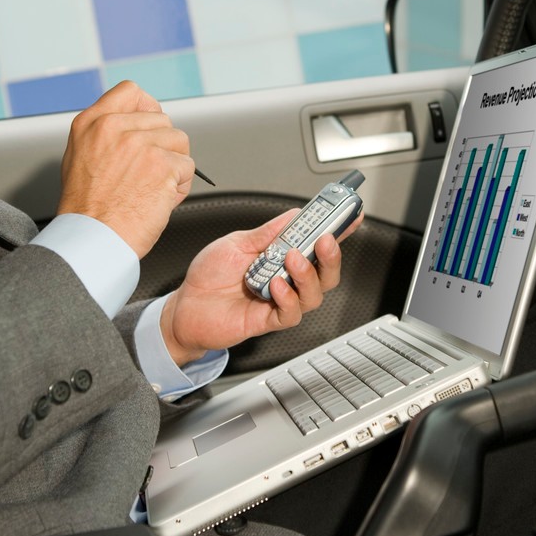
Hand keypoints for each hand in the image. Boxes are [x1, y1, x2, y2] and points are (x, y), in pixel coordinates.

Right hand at [56, 81, 193, 258]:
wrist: (92, 240)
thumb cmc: (87, 211)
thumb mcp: (80, 157)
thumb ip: (106, 134)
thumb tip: (136, 124)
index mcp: (92, 124)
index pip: (131, 91)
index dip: (147, 109)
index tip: (149, 129)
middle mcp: (114, 127)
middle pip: (163, 120)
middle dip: (163, 148)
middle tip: (147, 176)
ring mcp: (139, 143)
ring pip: (179, 142)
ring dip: (174, 167)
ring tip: (152, 189)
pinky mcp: (161, 164)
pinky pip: (188, 167)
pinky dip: (180, 187)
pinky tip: (159, 201)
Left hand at [158, 209, 363, 366]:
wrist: (185, 306)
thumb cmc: (209, 276)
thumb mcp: (237, 242)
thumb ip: (268, 232)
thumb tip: (295, 215)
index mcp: (281, 258)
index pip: (316, 245)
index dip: (337, 232)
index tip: (351, 217)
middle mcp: (285, 280)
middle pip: (325, 273)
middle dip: (331, 256)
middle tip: (326, 240)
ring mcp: (279, 301)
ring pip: (314, 295)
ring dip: (308, 275)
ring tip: (292, 259)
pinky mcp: (268, 320)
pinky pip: (291, 313)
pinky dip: (288, 298)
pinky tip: (276, 286)